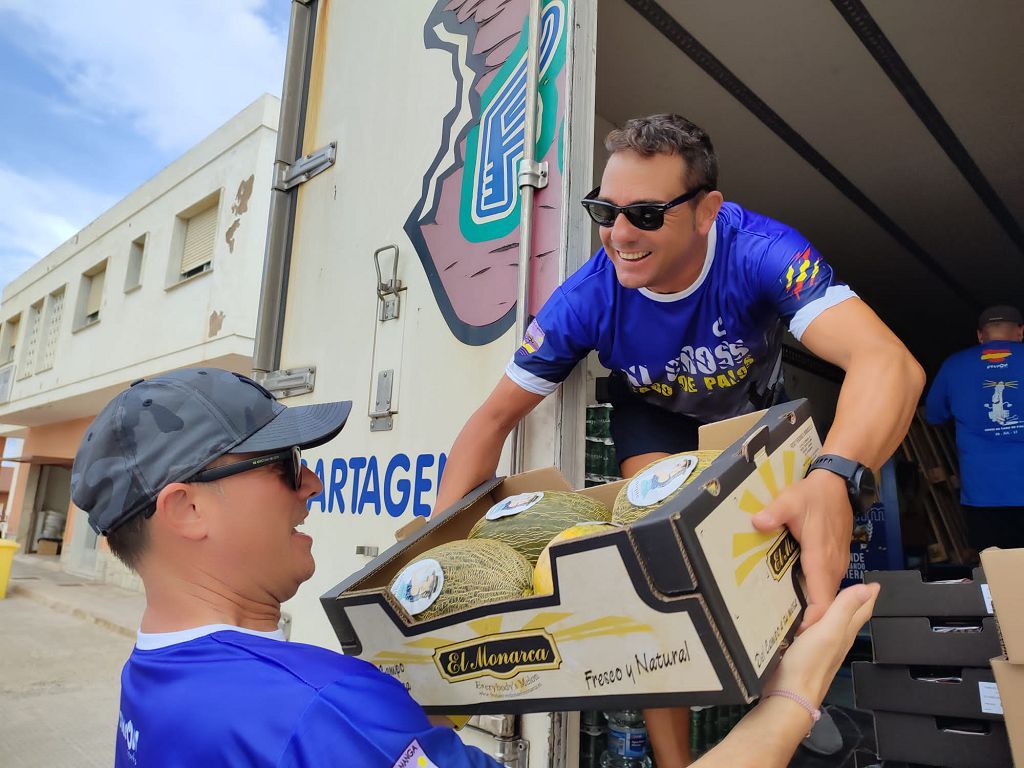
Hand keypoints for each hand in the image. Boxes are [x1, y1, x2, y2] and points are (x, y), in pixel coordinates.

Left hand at [751, 470, 852, 630]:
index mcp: (821, 557)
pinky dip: (817, 595)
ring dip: (814, 608)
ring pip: (828, 594)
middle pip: (825, 602)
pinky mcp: (837, 559)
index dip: (812, 619)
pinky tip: (798, 597)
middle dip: (810, 620)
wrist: (838, 485)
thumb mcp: (790, 500)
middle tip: (784, 633)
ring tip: (789, 621)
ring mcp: (838, 562)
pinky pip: (828, 584)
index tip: (796, 634)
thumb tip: (757, 523)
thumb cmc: (814, 495)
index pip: (822, 598)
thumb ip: (774, 513)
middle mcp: (833, 565)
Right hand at [762, 582, 878, 706]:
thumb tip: (868, 588)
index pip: (861, 611)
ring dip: (838, 612)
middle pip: (851, 618)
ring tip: (835, 600)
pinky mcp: (807, 654)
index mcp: (845, 632)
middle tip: (858, 589)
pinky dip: (819, 622)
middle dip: (856, 603)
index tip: (874, 584)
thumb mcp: (829, 630)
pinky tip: (810, 621)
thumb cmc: (810, 662)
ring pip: (835, 625)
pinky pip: (818, 632)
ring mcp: (823, 649)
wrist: (791, 693)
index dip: (868, 596)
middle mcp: (838, 640)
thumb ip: (845, 608)